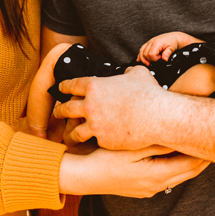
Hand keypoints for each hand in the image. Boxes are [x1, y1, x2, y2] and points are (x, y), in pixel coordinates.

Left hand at [53, 67, 169, 149]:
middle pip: (66, 108)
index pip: (71, 85)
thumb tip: (127, 72)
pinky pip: (94, 141)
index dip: (64, 87)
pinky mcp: (103, 140)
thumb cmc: (149, 93)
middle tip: (57, 112)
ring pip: (74, 131)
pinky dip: (92, 141)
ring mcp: (95, 125)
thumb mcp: (137, 74)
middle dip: (59, 110)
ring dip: (69, 133)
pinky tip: (91, 143)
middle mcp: (90, 106)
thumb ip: (127, 72)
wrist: (157, 116)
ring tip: (67, 136)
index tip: (61, 89)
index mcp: (94, 86)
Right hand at [57, 144, 207, 197]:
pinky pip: (166, 177)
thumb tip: (181, 137)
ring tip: (199, 147)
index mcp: (157, 176)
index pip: (191, 164)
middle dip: (202, 158)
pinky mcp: (141, 188)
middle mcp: (156, 186)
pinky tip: (175, 155)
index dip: (206, 152)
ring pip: (178, 176)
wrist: (82, 176)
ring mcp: (149, 189)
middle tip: (214, 142)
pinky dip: (175, 166)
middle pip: (189, 172)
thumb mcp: (132, 147)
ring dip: (189, 162)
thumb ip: (158, 144)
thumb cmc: (104, 158)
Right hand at [138, 32, 182, 63]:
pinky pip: (141, 49)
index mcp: (157, 43)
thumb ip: (167, 53)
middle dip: (149, 59)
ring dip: (143, 58)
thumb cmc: (172, 41)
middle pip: (145, 54)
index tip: (159, 59)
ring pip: (141, 52)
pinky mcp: (148, 43)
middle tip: (156, 60)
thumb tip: (164, 59)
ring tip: (148, 62)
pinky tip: (139, 59)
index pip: (151, 54)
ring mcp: (149, 42)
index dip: (154, 59)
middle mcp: (151, 42)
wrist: (173, 37)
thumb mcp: (172, 48)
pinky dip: (140, 55)